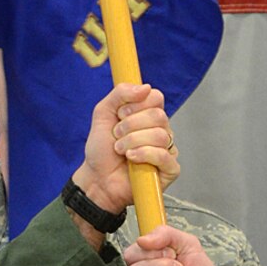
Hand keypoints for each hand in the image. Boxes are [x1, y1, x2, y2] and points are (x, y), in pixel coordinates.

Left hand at [75, 81, 178, 216]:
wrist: (97, 178)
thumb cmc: (102, 149)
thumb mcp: (103, 113)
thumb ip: (120, 94)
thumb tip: (146, 87)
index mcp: (148, 115)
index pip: (156, 97)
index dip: (136, 104)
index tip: (120, 115)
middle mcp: (161, 130)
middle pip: (158, 116)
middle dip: (131, 125)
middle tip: (117, 135)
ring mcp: (167, 150)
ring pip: (160, 135)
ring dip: (133, 141)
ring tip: (120, 150)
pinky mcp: (169, 170)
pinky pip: (164, 156)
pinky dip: (144, 154)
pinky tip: (131, 158)